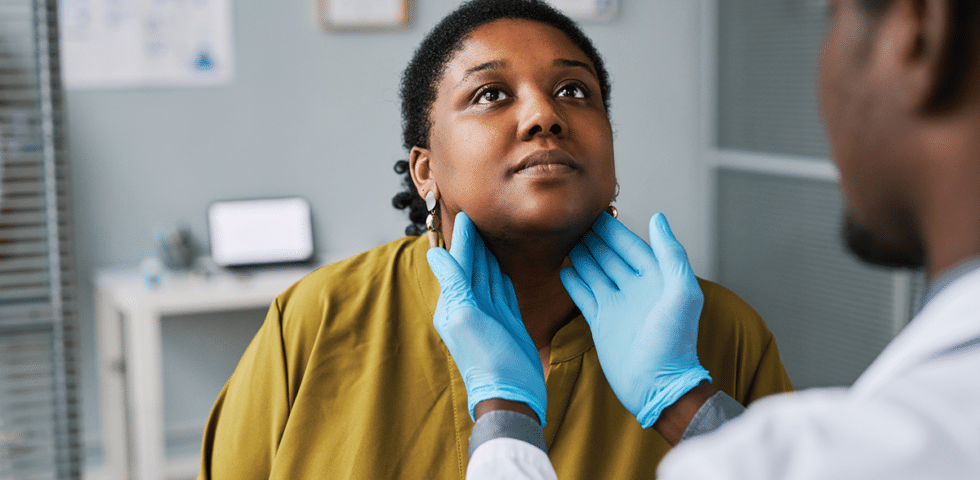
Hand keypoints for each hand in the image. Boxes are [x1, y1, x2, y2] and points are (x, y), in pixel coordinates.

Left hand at [427, 212, 546, 425]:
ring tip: (488, 235)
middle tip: (477, 216)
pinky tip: (501, 266)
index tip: (466, 215)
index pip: (459, 263)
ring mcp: (489, 315)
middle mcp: (469, 307)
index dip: (463, 239)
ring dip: (487, 256)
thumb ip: (453, 284)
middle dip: (473, 243)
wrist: (511, 393)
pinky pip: (503, 292)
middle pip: (473, 267)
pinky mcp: (507, 322)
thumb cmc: (487, 359)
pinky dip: (501, 276)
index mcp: (454, 304)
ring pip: (487, 277)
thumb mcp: (466, 317)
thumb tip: (435, 254)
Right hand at [560, 212, 710, 426]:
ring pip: (595, 272)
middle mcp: (635, 289)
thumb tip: (658, 219)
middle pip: (611, 256)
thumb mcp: (682, 293)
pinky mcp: (601, 322)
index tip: (596, 212)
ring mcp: (617, 305)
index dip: (615, 230)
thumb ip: (671, 254)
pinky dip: (574, 282)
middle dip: (595, 239)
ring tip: (566, 239)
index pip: (632, 246)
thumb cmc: (674, 341)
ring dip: (582, 256)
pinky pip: (584, 295)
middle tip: (574, 221)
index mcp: (656, 279)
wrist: (656, 385)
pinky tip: (564, 269)